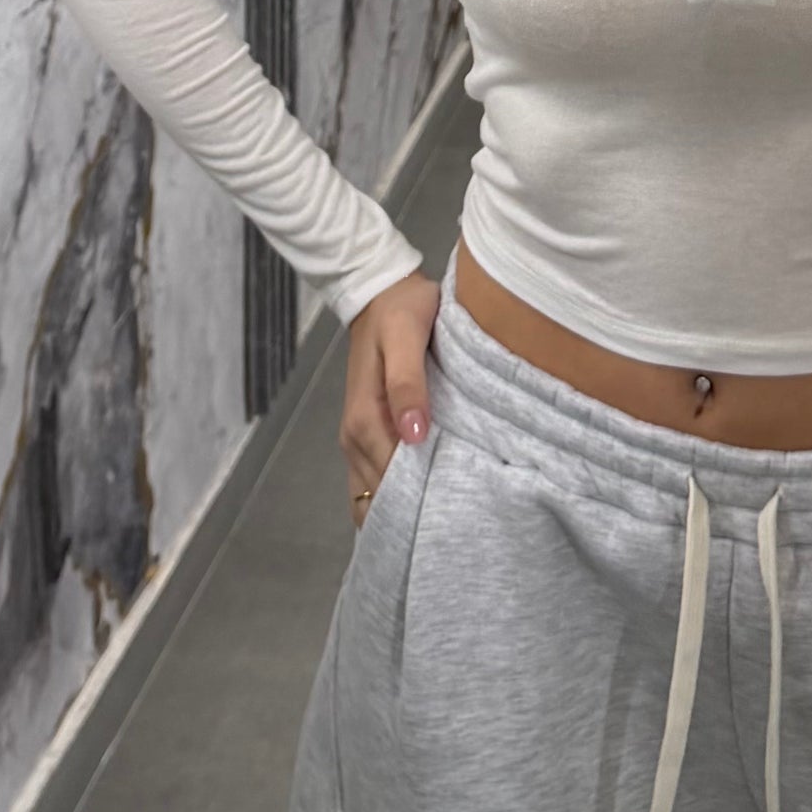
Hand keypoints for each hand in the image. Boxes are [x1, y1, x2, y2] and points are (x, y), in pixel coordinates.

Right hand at [341, 269, 440, 526]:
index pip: (390, 483)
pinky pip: (374, 480)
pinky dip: (393, 496)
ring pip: (373, 496)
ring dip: (403, 508)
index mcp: (364, 420)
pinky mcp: (366, 434)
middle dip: (412, 514)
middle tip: (457, 522)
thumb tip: (414, 436)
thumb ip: (408, 384)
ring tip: (445, 515)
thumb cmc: (400, 311)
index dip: (419, 501)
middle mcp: (354, 438)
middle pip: (378, 499)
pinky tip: (423, 498)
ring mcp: (357, 440)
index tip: (456, 510)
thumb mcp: (406, 337)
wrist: (380, 290)